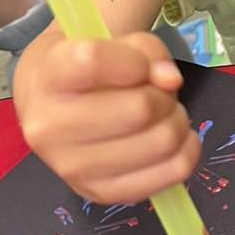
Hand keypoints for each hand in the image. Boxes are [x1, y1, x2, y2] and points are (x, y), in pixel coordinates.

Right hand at [14, 31, 200, 204]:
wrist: (49, 104)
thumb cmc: (87, 69)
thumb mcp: (110, 42)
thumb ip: (146, 50)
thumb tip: (171, 80)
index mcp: (47, 78)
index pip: (94, 61)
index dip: (134, 60)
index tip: (139, 65)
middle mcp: (49, 128)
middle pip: (139, 110)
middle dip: (163, 96)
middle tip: (158, 94)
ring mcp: (71, 168)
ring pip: (160, 143)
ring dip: (177, 123)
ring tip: (163, 116)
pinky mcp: (99, 193)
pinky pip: (170, 175)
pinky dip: (186, 152)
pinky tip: (173, 139)